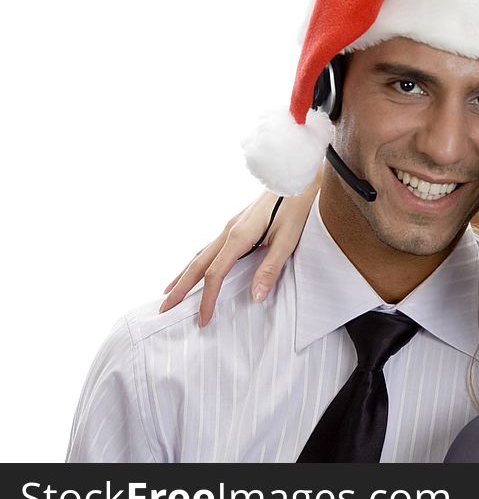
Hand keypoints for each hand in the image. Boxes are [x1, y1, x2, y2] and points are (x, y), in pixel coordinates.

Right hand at [160, 183, 317, 325]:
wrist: (295, 179)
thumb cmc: (295, 208)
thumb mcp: (287, 241)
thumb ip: (270, 269)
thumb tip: (256, 297)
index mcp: (238, 237)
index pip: (215, 274)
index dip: (207, 299)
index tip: (202, 319)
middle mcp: (228, 232)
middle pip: (197, 264)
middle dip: (179, 288)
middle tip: (164, 308)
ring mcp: (230, 227)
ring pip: (200, 255)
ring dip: (183, 275)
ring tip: (170, 291)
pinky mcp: (236, 225)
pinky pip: (209, 248)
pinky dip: (197, 262)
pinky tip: (196, 268)